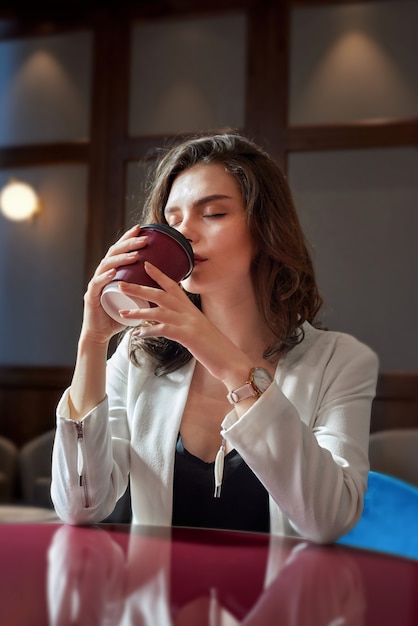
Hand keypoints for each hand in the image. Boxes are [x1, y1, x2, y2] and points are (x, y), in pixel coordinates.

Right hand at [80, 224, 148, 344]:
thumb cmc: (118, 315)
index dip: (129, 238)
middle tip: (143, 239)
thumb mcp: (134, 297)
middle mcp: (102, 274)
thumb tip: (166, 279)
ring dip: (120, 259)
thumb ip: (145, 287)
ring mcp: (95, 284)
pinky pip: (97, 284)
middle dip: (128, 244)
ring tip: (134, 255)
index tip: (141, 229)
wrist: (101, 333)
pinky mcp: (91, 297)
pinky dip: (105, 277)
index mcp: (112, 272)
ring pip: (106, 265)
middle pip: (113, 253)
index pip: (120, 250)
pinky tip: (114, 273)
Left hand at [118, 262, 252, 385]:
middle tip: (121, 285)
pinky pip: (164, 330)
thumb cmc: (214, 347)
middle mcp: (189, 312)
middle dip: (139, 289)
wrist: (230, 360)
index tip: (146, 265)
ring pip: (159, 311)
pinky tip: (138, 334)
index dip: (159, 274)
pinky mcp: (188, 336)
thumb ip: (186, 322)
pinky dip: (149, 331)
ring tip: (122, 313)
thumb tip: (172, 323)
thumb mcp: (199, 329)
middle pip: (161, 294)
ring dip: (139, 312)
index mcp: (191, 309)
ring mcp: (189, 323)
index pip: (173, 286)